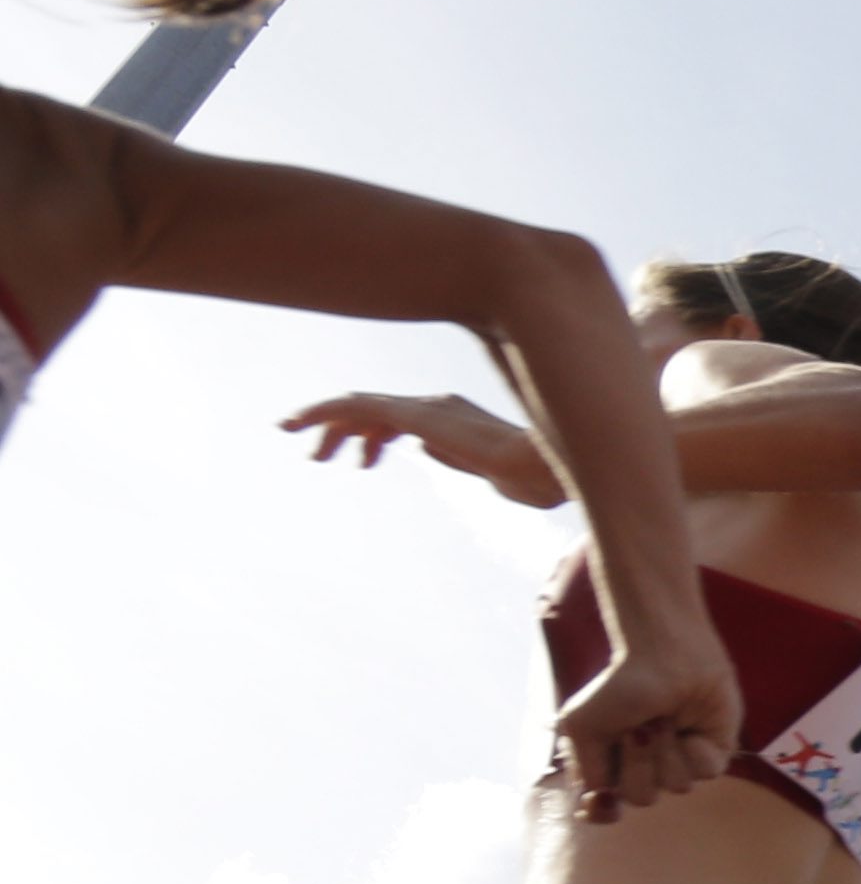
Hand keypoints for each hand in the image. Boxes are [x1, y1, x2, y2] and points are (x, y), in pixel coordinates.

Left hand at [286, 387, 555, 495]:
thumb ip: (454, 457)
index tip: (361, 459)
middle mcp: (433, 404)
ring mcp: (421, 406)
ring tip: (309, 454)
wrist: (542, 467)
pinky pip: (351, 405)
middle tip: (320, 456)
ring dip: (326, 427)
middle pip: (375, 411)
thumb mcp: (486, 471)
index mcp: (453, 417)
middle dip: (344, 431)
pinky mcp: (409, 413)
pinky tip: (295, 425)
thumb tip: (421, 447)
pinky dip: (319, 412)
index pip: (400, 419)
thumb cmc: (532, 478)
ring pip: (357, 407)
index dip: (374, 436)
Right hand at [549, 628, 737, 825]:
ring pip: (675, 786)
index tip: (603, 798)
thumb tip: (596, 804)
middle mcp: (646, 771)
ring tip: (663, 717)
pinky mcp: (714, 756)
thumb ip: (585, 772)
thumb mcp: (581, 726)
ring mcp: (681, 765)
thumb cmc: (620, 686)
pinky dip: (696, 748)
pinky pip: (706, 773)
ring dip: (665, 747)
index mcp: (612, 767)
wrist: (666, 656)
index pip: (605, 811)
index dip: (604, 810)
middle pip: (641, 798)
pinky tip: (691, 725)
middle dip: (637, 761)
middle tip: (636, 726)